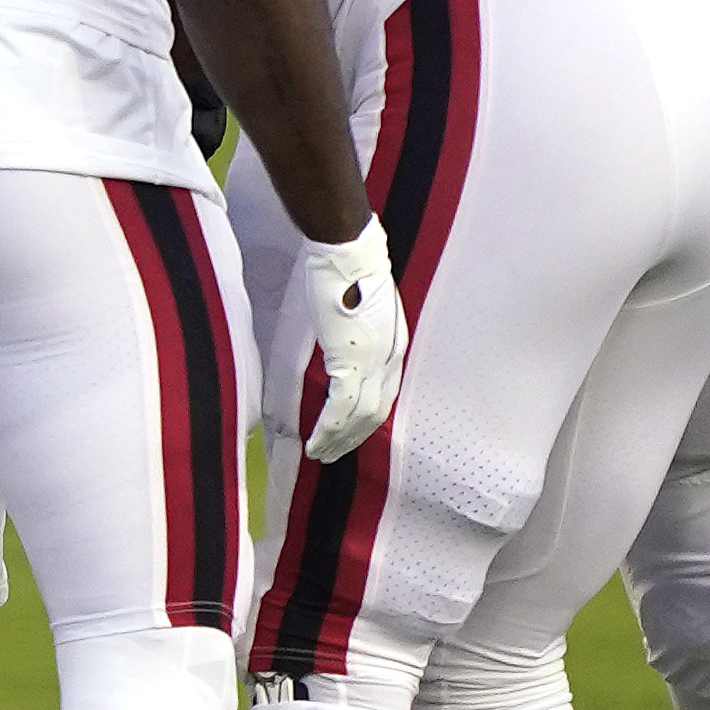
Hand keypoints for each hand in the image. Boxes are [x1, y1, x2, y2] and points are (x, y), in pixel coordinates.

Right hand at [295, 220, 406, 462]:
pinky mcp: (351, 362)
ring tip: (320, 455)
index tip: (351, 434)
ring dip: (339, 441)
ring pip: (360, 417)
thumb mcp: (363, 306)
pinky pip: (340, 409)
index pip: (385, 394)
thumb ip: (359, 330)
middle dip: (353, 439)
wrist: (349, 254)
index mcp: (394, 345)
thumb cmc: (349, 270)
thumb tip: (345, 340)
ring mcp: (372, 362)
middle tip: (333, 455)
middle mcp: (389, 359)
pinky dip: (328, 430)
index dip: (367, 419)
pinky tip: (315, 442)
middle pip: (376, 412)